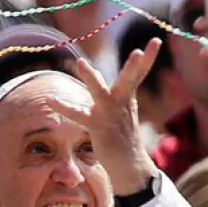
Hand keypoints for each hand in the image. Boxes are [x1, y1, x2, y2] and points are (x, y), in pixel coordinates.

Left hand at [48, 39, 160, 194]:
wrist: (129, 165)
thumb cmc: (122, 136)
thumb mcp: (119, 108)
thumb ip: (106, 89)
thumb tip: (93, 69)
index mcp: (128, 98)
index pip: (140, 74)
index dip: (149, 58)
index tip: (156, 41)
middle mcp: (121, 104)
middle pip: (129, 81)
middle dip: (134, 67)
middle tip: (137, 52)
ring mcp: (109, 115)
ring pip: (100, 93)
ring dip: (90, 78)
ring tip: (80, 63)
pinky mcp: (97, 127)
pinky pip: (78, 115)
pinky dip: (64, 107)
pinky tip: (50, 100)